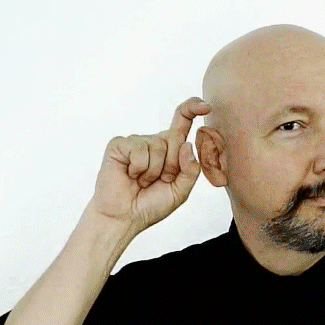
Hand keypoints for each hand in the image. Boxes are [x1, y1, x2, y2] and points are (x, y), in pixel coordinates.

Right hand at [92, 96, 211, 234]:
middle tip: (159, 181)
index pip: (181, 123)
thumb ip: (190, 170)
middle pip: (175, 138)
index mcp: (170, 151)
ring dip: (154, 170)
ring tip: (143, 181)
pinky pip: (139, 149)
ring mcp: (136, 142)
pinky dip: (139, 168)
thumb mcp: (180, 191)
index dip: (192, 109)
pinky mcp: (119, 145)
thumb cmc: (150, 205)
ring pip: (157, 145)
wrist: (124, 217)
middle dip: (172, 165)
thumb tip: (187, 144)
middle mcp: (153, 143)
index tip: (205, 106)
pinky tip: (130, 176)